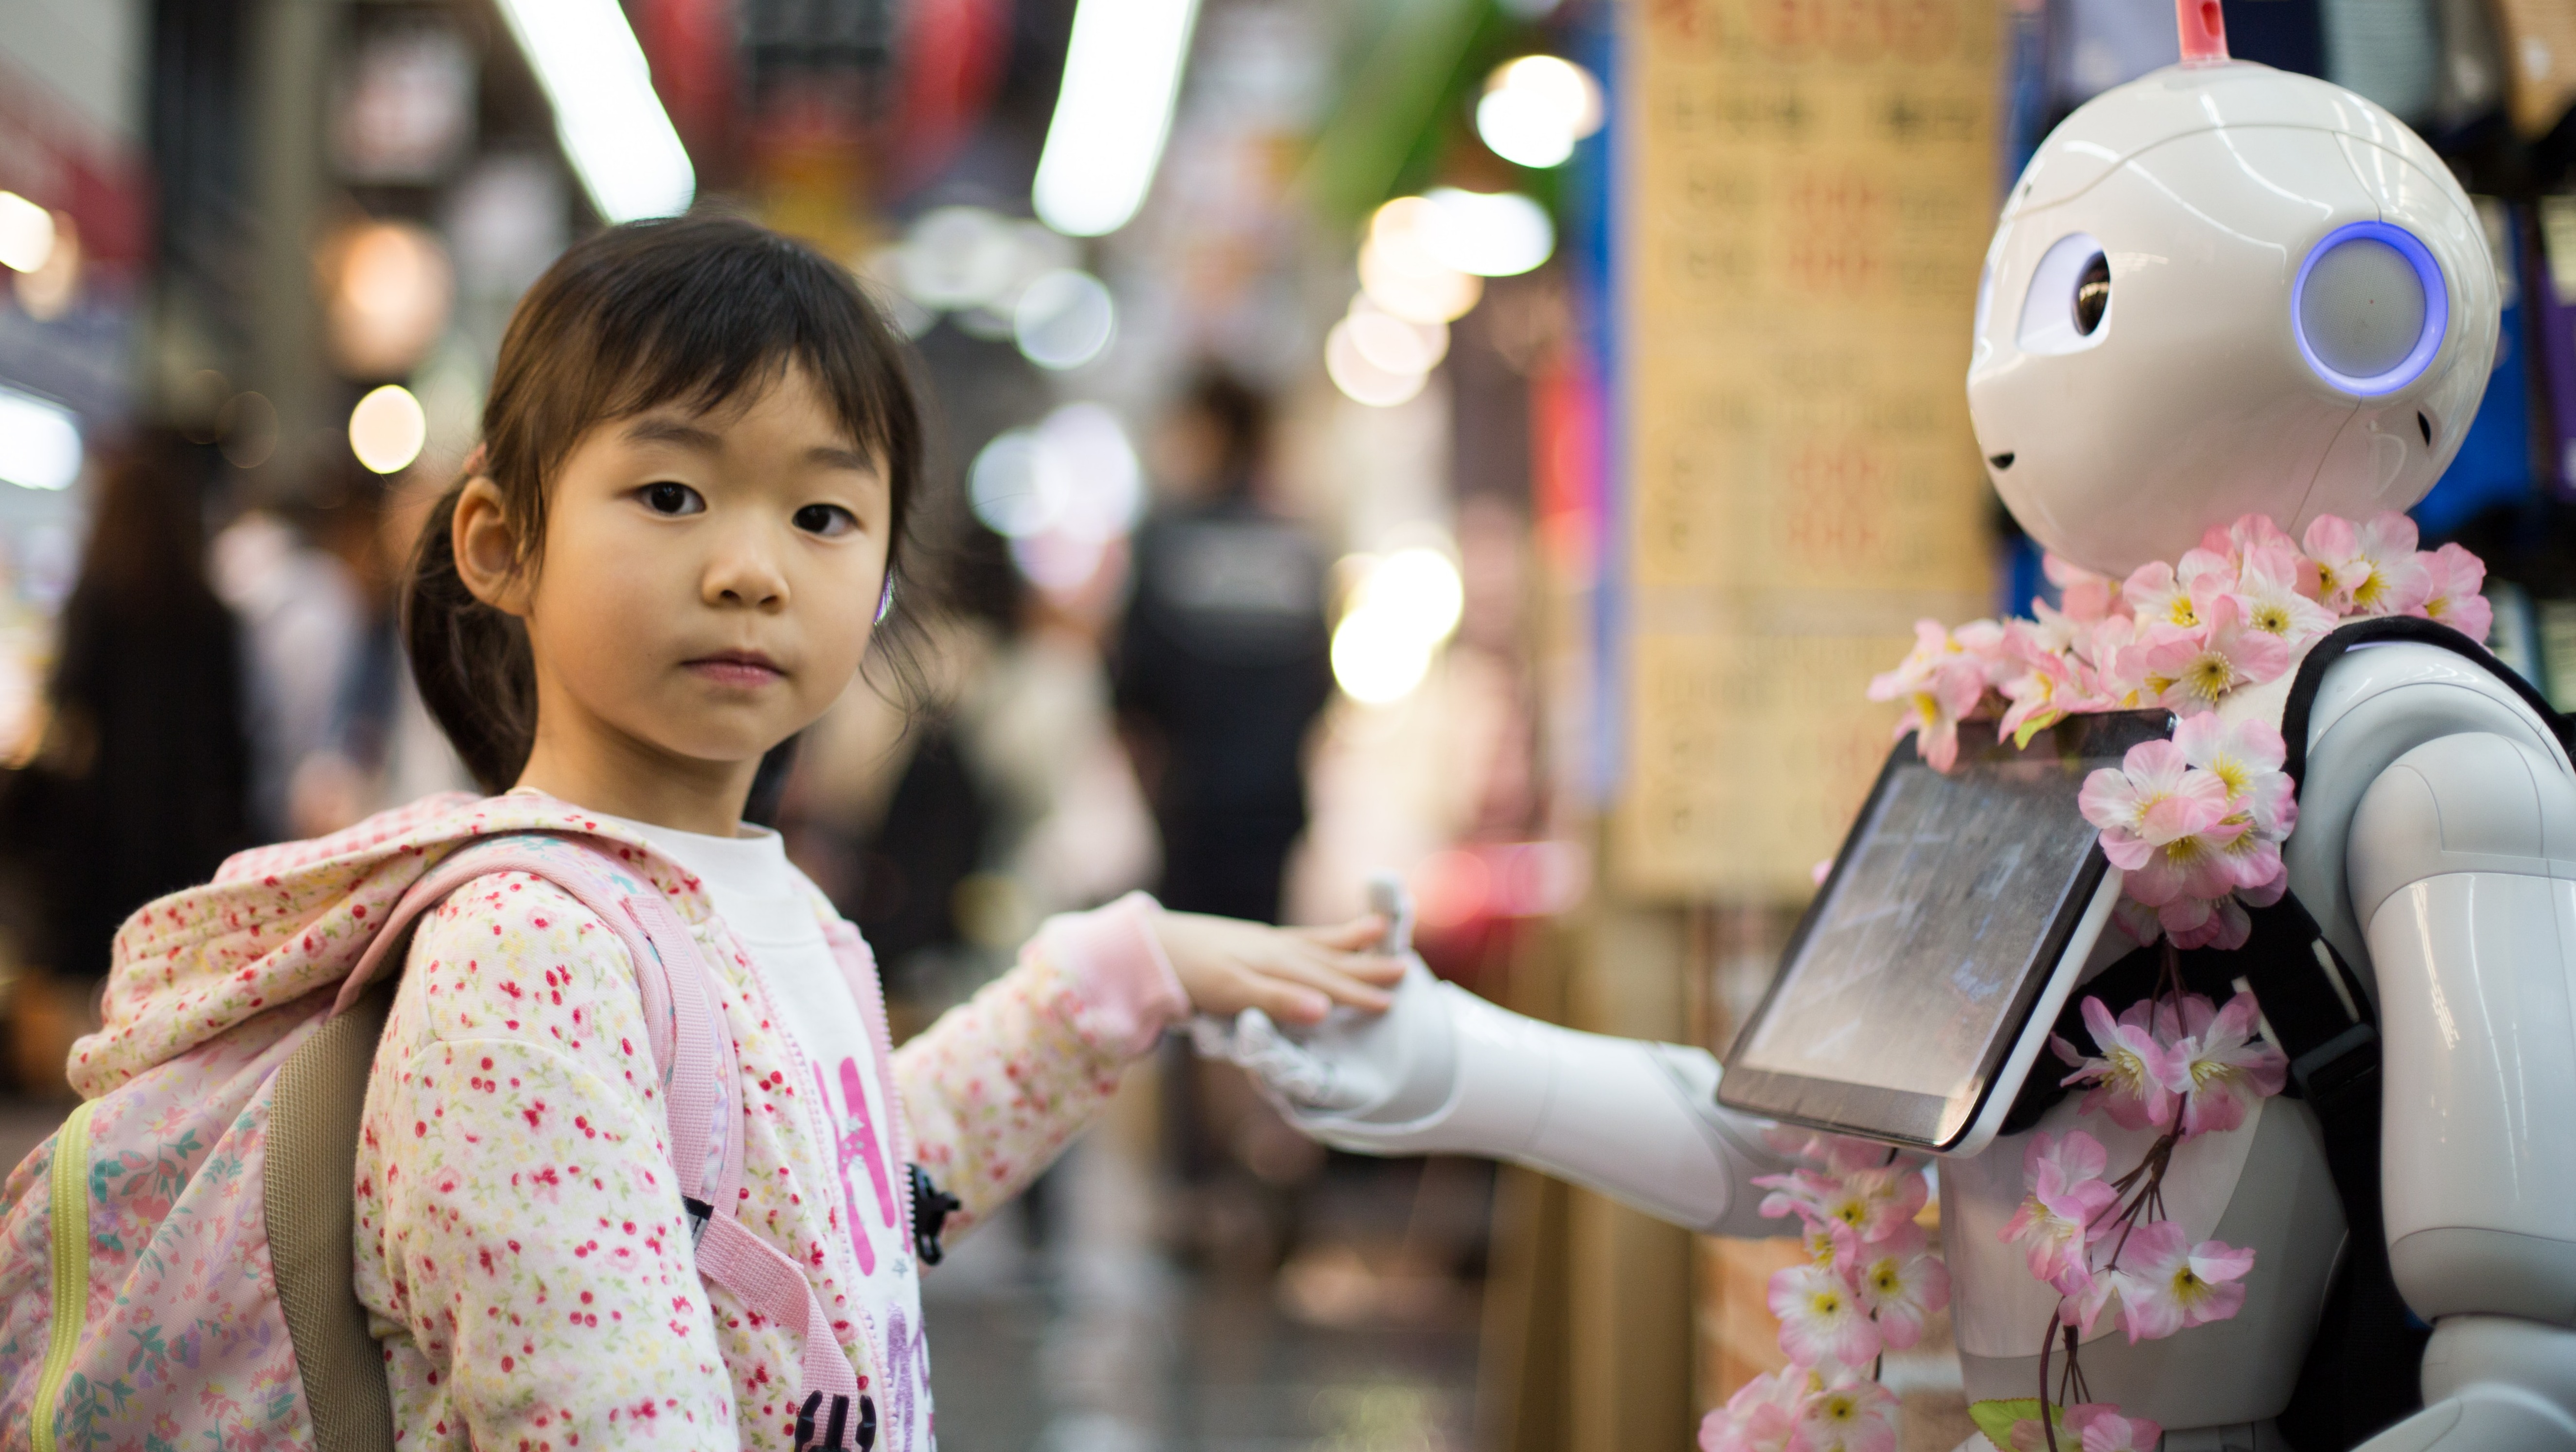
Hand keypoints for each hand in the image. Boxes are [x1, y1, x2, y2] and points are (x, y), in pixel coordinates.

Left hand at [1152, 911, 1403, 1025]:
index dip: (1357, 995)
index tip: (1389, 1003)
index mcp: (1278, 966)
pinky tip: (1338, 933)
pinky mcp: (1260, 938)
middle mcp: (1280, 950)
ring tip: (1384, 934)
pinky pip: (1306, 934)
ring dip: (1354, 943)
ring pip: (1322, 944)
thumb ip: (1279, 1002)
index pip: (1326, 983)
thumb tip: (1324, 1009)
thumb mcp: (1233, 994)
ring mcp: (1271, 941)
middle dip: (1366, 969)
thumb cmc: (1192, 976)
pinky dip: (1328, 934)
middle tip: (1403, 973)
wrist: (1158, 946)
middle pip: (1331, 962)